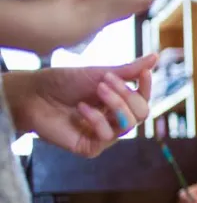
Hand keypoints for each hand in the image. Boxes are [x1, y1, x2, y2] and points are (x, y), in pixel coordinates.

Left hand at [3, 54, 155, 156]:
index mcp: (119, 102)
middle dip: (127, 96)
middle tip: (105, 81)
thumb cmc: (64, 82)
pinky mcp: (91, 146)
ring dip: (115, 105)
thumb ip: (129, 70)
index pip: (144, 99)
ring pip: (129, 125)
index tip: (143, 74)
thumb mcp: (99, 73)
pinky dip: (96, 119)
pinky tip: (81, 109)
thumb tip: (156, 57)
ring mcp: (104, 134)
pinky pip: (107, 135)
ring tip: (96, 90)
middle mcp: (115, 119)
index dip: (146, 87)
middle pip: (142, 113)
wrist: (34, 94)